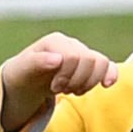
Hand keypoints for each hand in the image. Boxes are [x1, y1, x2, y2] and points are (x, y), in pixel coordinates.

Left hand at [0, 30, 116, 131]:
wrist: (26, 81)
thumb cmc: (23, 74)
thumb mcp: (22, 69)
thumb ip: (37, 62)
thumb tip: (57, 59)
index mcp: (55, 41)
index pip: (72, 57)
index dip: (65, 76)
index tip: (53, 88)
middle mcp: (71, 44)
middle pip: (88, 60)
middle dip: (76, 80)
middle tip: (62, 90)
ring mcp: (82, 53)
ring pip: (101, 63)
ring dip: (89, 82)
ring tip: (74, 90)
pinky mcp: (90, 65)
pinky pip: (108, 66)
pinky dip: (110, 74)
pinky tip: (106, 85)